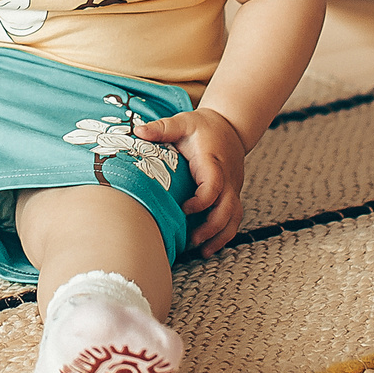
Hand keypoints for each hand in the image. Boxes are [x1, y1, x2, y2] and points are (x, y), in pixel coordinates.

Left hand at [134, 109, 248, 256]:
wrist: (231, 126)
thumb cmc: (204, 127)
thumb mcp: (183, 122)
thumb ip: (163, 128)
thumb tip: (139, 130)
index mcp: (213, 162)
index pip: (213, 186)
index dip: (201, 201)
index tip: (183, 209)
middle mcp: (228, 178)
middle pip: (227, 208)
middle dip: (211, 227)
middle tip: (191, 240)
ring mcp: (233, 188)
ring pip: (234, 217)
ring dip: (220, 236)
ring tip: (201, 251)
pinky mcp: (233, 195)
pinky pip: (234, 218)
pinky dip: (225, 235)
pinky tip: (209, 247)